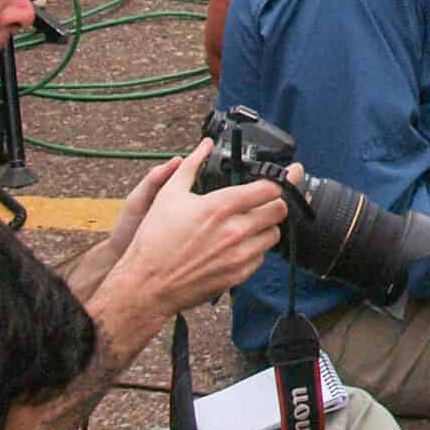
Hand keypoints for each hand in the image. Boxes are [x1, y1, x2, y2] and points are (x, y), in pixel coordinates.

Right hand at [110, 141, 289, 315]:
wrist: (145, 284)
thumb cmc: (154, 239)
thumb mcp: (169, 194)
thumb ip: (191, 165)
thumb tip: (204, 145)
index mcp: (221, 206)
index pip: (270, 188)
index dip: (279, 181)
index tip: (283, 177)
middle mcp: (235, 230)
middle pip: (279, 210)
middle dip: (275, 202)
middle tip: (265, 200)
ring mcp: (238, 255)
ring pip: (274, 234)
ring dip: (267, 226)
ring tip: (250, 223)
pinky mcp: (237, 275)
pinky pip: (261, 257)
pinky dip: (255, 249)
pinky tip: (239, 244)